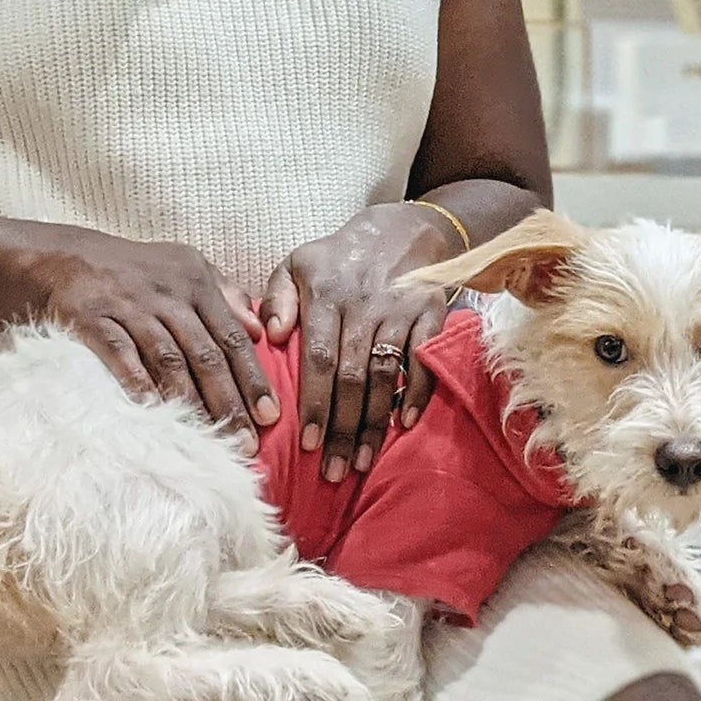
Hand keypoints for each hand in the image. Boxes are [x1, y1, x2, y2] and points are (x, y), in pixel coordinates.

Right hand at [33, 230, 275, 453]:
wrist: (68, 256)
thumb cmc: (137, 269)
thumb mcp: (186, 265)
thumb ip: (225, 294)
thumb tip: (258, 329)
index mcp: (196, 285)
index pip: (233, 337)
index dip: (253, 378)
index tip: (271, 415)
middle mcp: (168, 296)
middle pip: (206, 355)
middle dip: (229, 402)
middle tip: (246, 443)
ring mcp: (131, 307)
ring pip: (169, 360)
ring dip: (191, 402)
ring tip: (209, 438)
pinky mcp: (94, 318)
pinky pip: (120, 354)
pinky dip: (137, 383)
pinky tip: (153, 411)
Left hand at [264, 203, 458, 482]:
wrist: (402, 229)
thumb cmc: (338, 257)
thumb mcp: (297, 262)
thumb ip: (276, 297)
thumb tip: (270, 334)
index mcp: (326, 294)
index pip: (318, 358)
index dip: (314, 402)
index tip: (306, 443)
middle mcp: (363, 305)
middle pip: (351, 376)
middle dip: (341, 427)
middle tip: (332, 471)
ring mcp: (399, 310)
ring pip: (384, 375)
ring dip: (374, 422)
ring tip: (359, 461)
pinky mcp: (431, 313)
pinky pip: (424, 359)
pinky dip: (417, 393)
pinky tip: (405, 424)